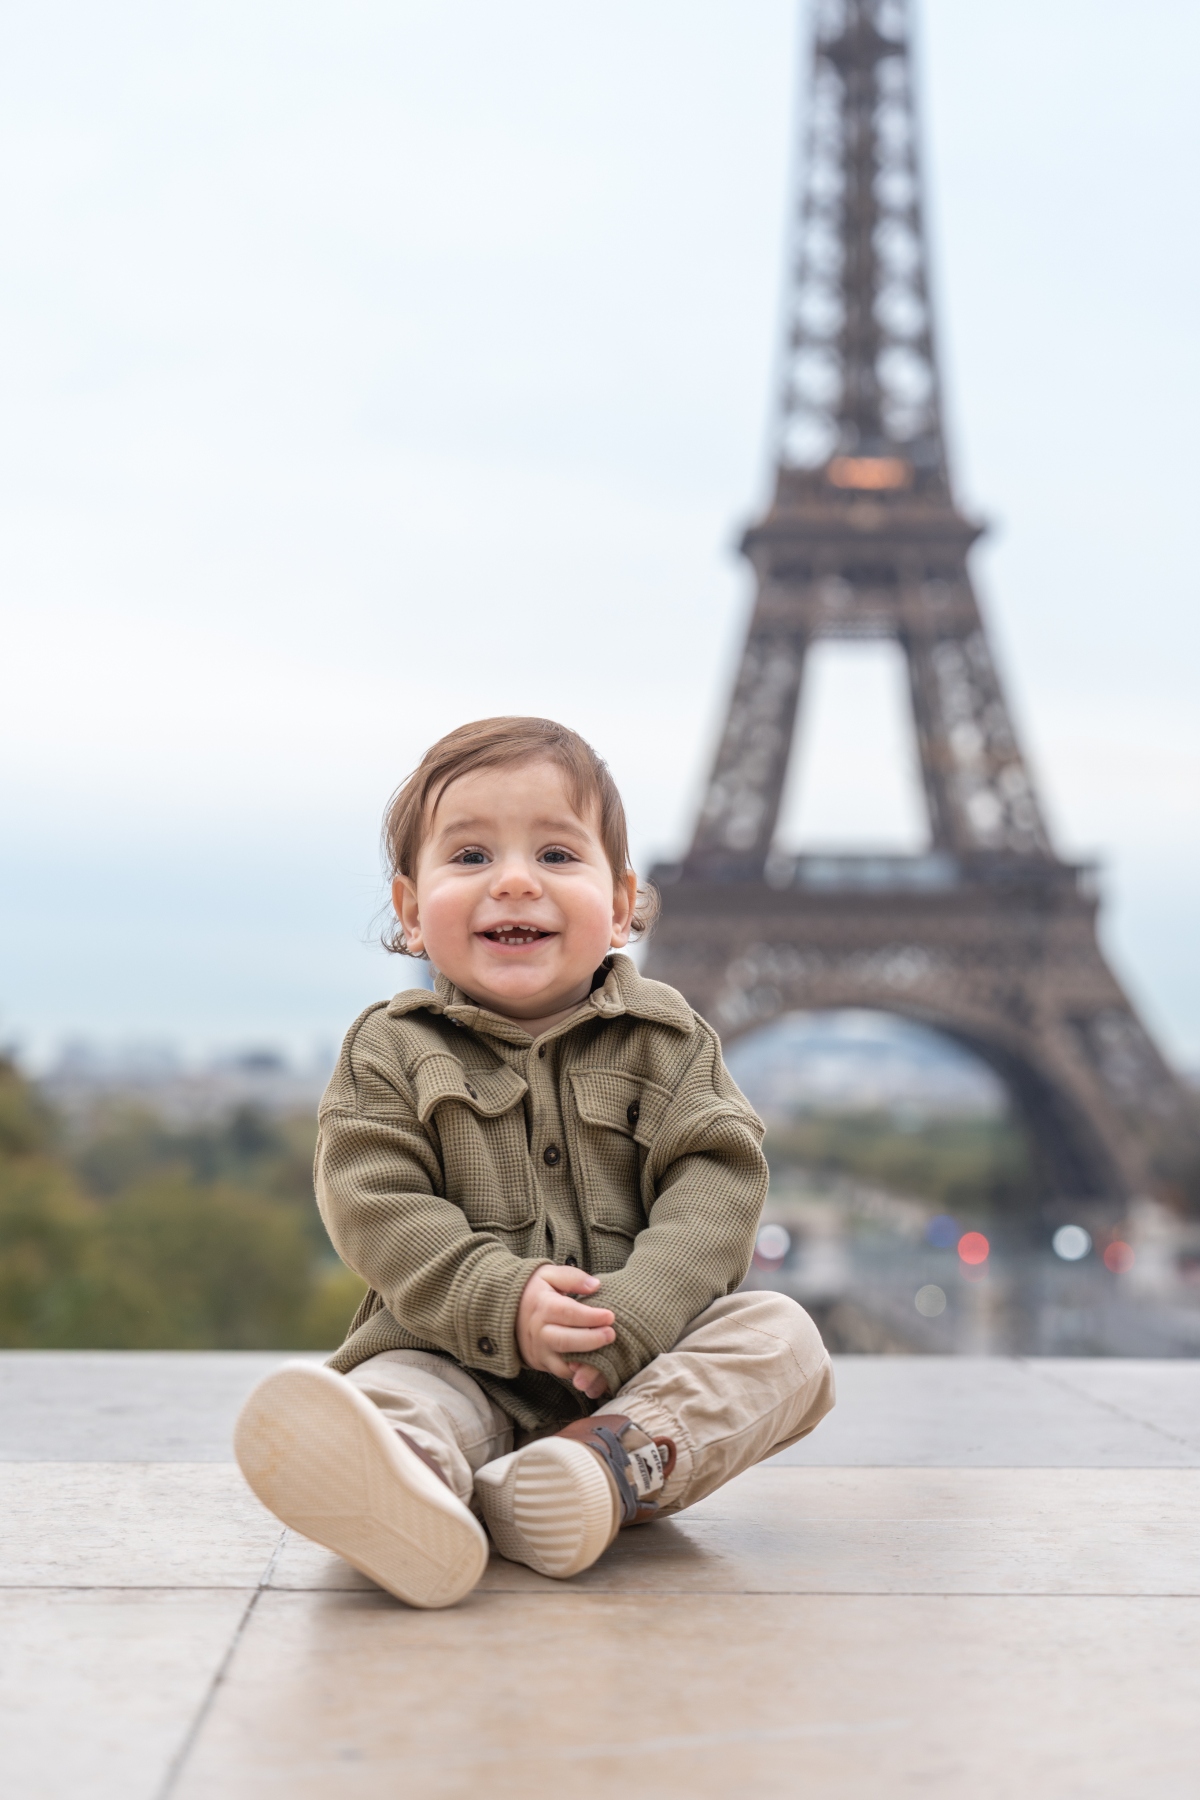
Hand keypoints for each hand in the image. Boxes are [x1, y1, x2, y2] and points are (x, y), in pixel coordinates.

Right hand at [515, 1265, 614, 1395]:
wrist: (506, 1309)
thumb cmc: (534, 1289)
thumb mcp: (549, 1274)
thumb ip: (572, 1277)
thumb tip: (595, 1286)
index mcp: (542, 1306)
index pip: (567, 1313)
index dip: (590, 1316)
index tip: (610, 1316)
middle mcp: (537, 1331)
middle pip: (565, 1341)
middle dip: (591, 1340)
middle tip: (611, 1335)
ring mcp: (538, 1350)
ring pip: (563, 1363)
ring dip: (586, 1361)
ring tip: (606, 1353)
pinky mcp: (540, 1362)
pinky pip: (561, 1372)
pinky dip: (579, 1372)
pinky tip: (596, 1364)